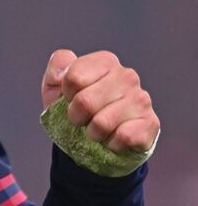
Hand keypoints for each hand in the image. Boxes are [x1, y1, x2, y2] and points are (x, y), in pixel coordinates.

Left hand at [42, 49, 158, 153]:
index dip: (66, 95)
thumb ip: (57, 66)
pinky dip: (111, 143)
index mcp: (105, 61)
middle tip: (82, 118)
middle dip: (76, 117)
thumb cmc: (76, 106)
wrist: (96, 137)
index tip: (70, 98)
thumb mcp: (56, 83)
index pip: (74, 78)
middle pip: (85, 102)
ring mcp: (141, 99)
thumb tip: (63, 74)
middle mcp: (127, 76)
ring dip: (93, 133)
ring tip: (97, 129)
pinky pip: (123, 137)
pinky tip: (113, 138)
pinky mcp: (150, 123)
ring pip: (102, 123)